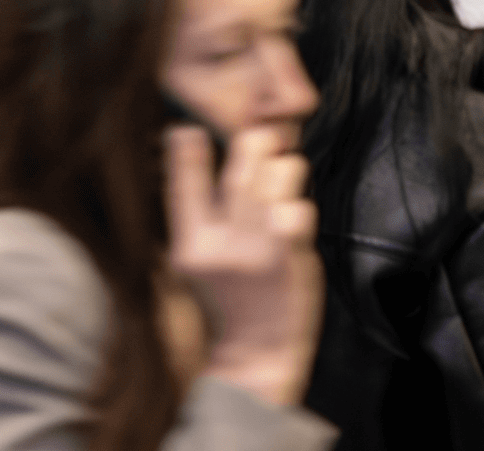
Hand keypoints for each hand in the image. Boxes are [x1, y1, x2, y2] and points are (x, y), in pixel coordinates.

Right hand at [166, 125, 321, 407]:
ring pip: (279, 177)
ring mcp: (256, 248)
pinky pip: (301, 208)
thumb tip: (198, 170)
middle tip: (264, 140)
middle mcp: (220, 245)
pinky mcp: (288, 256)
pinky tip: (295, 218)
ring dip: (286, 170)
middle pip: (240, 168)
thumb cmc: (230, 301)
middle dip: (256, 144)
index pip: (182, 185)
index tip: (187, 130)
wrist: (255, 353)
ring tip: (284, 179)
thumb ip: (199, 220)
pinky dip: (301, 206)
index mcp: (190, 246)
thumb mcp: (199, 262)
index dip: (185, 152)